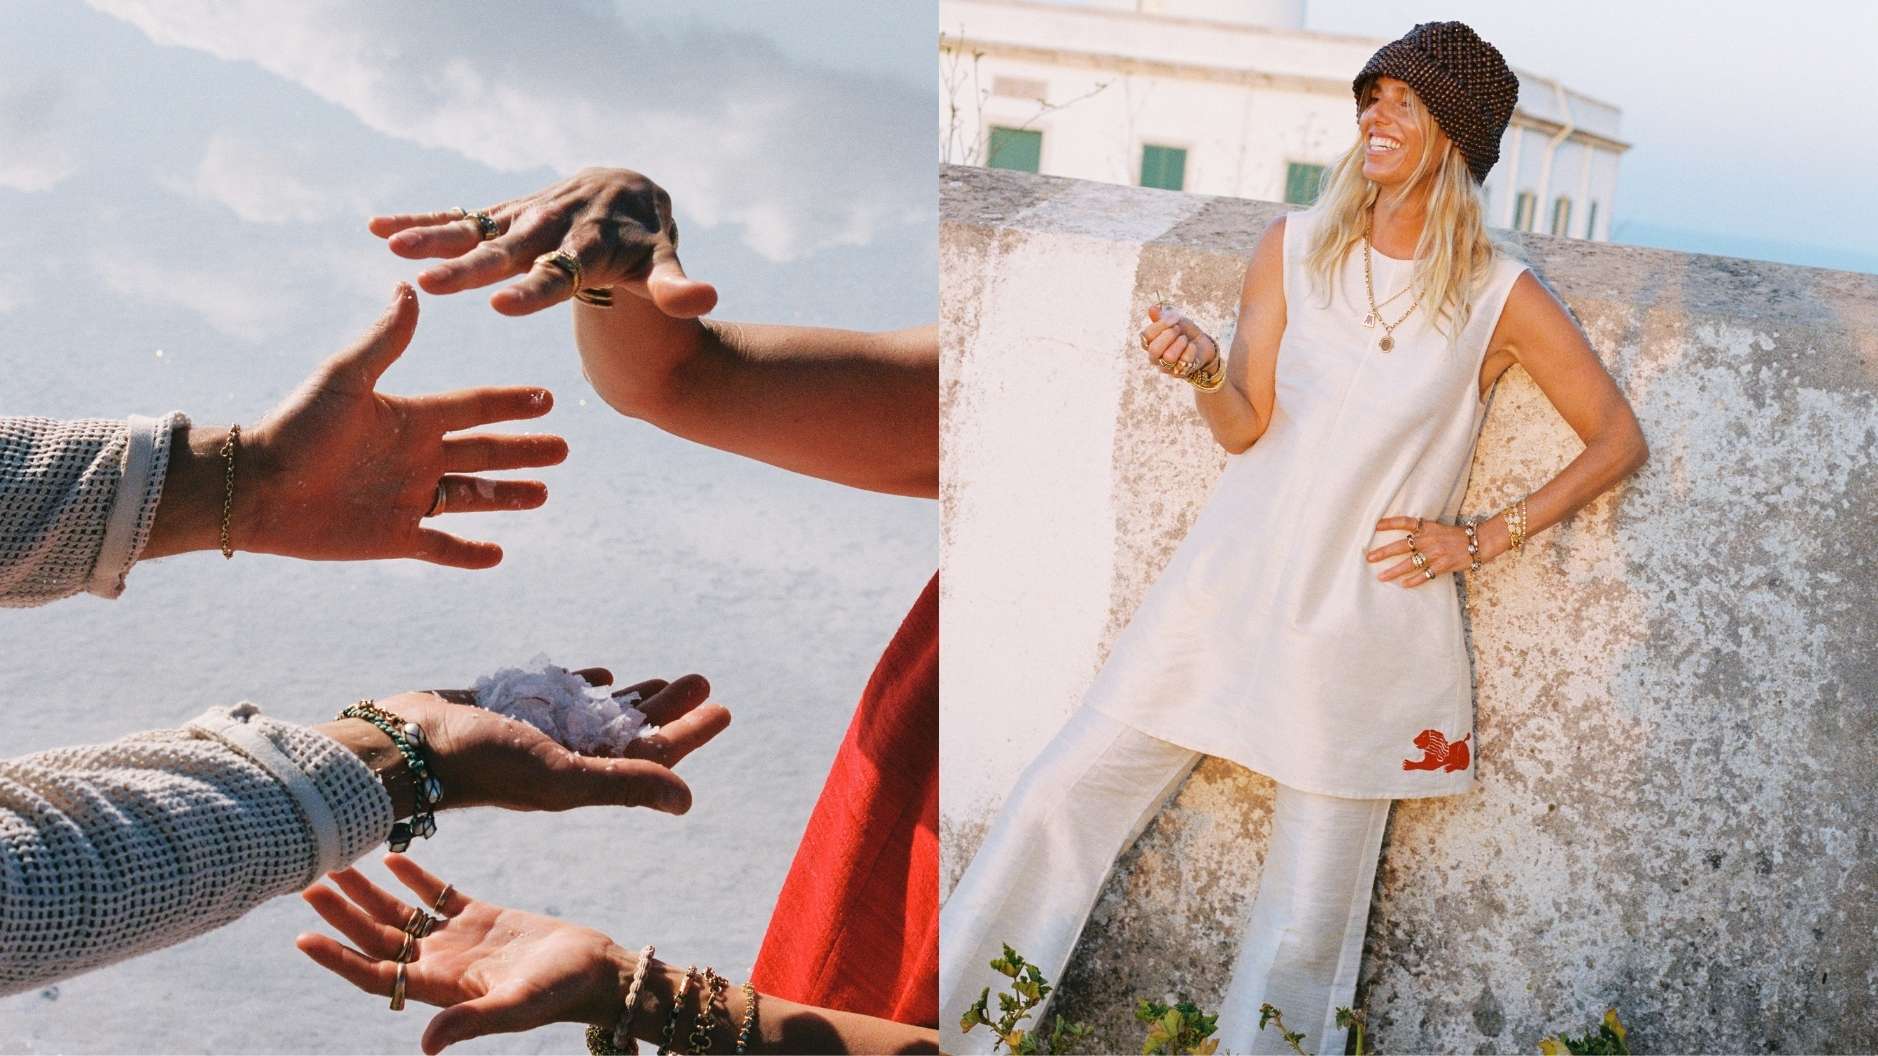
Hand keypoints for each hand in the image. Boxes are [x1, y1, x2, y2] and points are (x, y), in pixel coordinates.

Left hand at [241, 284, 567, 568]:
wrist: (255, 487)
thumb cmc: (296, 428)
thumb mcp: (345, 378)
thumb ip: (383, 341)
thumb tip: (409, 289)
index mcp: (410, 418)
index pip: (473, 408)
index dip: (510, 404)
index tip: (546, 399)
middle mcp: (415, 457)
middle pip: (483, 452)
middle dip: (523, 450)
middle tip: (562, 449)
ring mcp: (406, 498)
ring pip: (471, 497)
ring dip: (507, 496)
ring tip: (543, 493)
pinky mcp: (392, 537)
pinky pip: (440, 547)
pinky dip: (469, 554)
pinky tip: (497, 555)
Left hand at [298, 856, 632, 1053]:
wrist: (596, 973)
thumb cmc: (561, 994)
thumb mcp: (517, 1007)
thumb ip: (472, 1020)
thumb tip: (427, 1044)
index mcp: (441, 987)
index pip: (375, 974)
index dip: (338, 958)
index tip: (303, 937)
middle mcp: (440, 964)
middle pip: (377, 938)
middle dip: (341, 914)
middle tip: (307, 882)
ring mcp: (458, 940)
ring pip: (400, 914)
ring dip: (368, 893)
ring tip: (337, 865)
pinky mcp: (481, 918)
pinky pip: (437, 895)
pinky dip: (413, 877)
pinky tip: (390, 857)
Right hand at [369, 167, 717, 318]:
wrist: (632, 195)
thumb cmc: (647, 244)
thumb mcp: (665, 265)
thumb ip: (677, 286)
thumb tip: (705, 299)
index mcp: (590, 248)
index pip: (561, 272)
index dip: (533, 289)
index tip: (501, 305)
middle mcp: (553, 228)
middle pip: (510, 252)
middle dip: (471, 267)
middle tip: (431, 285)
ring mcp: (525, 217)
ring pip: (478, 229)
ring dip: (435, 236)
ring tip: (392, 248)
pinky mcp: (506, 213)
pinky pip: (461, 217)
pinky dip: (424, 219)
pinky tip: (379, 228)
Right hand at [374, 668, 730, 815]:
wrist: (405, 744)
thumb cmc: (483, 763)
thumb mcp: (561, 774)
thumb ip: (623, 783)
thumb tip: (687, 800)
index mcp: (581, 780)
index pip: (651, 756)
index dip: (689, 734)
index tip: (724, 709)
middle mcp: (562, 760)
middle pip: (632, 733)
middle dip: (670, 708)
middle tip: (703, 679)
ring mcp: (535, 735)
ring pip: (599, 714)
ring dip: (637, 697)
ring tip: (670, 676)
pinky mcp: (509, 710)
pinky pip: (558, 696)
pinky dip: (584, 685)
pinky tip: (604, 675)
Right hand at [1139, 302, 1218, 377]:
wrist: (1202, 345)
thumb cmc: (1185, 332)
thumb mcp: (1175, 321)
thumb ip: (1162, 317)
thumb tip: (1152, 308)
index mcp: (1150, 343)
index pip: (1146, 336)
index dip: (1160, 325)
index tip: (1173, 318)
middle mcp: (1154, 357)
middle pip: (1154, 349)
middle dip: (1169, 336)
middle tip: (1178, 329)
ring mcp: (1166, 367)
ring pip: (1169, 357)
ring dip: (1180, 343)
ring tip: (1185, 339)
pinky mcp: (1179, 373)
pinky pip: (1184, 361)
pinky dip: (1191, 350)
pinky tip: (1192, 347)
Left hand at [1366, 516, 1478, 586]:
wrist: (1481, 541)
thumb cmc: (1457, 536)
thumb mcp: (1438, 528)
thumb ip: (1422, 532)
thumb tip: (1404, 539)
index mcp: (1428, 527)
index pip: (1405, 522)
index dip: (1390, 523)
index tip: (1375, 525)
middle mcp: (1430, 539)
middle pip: (1401, 545)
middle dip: (1383, 552)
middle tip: (1369, 558)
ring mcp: (1436, 553)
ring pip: (1410, 563)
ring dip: (1394, 571)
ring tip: (1381, 576)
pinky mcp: (1444, 565)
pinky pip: (1426, 574)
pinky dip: (1414, 580)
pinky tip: (1403, 584)